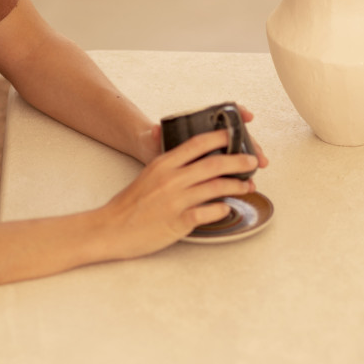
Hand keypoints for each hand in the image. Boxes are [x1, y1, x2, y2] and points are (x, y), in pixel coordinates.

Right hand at [100, 128, 259, 256]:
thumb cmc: (129, 205)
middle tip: (253, 162)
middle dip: (238, 161)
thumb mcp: (149, 177)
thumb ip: (171, 169)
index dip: (219, 137)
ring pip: (217, 187)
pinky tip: (228, 209)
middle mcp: (171, 179)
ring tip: (248, 187)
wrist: (110, 228)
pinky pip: (209, 212)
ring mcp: (176, 200)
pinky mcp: (179, 221)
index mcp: (164, 164)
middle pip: (214, 164)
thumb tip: (195, 167)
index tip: (234, 136)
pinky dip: (222, 209)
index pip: (197, 144)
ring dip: (237, 186)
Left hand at [137, 105, 268, 168]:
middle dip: (251, 145)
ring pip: (236, 154)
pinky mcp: (209, 169)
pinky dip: (240, 176)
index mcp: (197, 126)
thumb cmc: (151, 145)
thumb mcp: (152, 140)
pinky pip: (229, 170)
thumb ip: (154, 136)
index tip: (248, 117)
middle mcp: (208, 139)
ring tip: (258, 168)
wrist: (148, 158)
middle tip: (259, 156)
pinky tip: (247, 183)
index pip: (223, 115)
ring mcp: (210, 153)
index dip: (237, 114)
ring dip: (248, 160)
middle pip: (236, 137)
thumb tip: (155, 131)